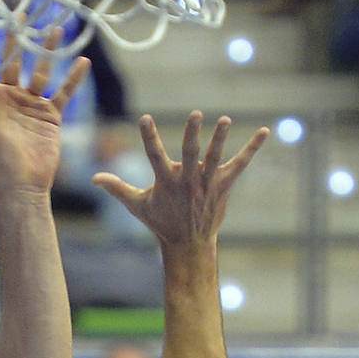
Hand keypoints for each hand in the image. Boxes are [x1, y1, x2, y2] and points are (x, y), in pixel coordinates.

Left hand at [0, 33, 90, 196]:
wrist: (25, 184)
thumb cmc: (2, 158)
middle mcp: (10, 98)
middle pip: (14, 61)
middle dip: (17, 38)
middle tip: (21, 13)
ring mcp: (31, 105)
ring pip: (41, 71)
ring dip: (48, 51)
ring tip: (56, 28)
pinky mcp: (50, 115)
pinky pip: (64, 92)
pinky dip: (73, 78)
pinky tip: (82, 61)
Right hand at [93, 112, 268, 247]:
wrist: (189, 243)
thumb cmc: (161, 221)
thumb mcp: (137, 205)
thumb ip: (116, 188)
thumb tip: (93, 178)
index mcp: (166, 181)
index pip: (154, 155)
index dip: (148, 137)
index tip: (144, 119)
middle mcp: (187, 180)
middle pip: (190, 153)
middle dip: (193, 134)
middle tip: (196, 114)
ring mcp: (207, 182)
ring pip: (215, 157)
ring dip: (220, 138)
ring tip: (226, 120)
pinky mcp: (223, 185)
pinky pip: (240, 164)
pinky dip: (252, 148)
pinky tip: (265, 132)